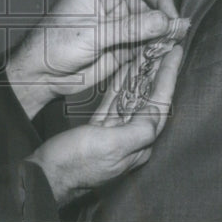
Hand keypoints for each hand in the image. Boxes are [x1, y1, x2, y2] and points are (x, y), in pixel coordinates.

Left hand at [7, 0, 179, 117]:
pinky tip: (159, 57)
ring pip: (148, 27)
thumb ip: (131, 28)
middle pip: (148, 5)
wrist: (40, 73)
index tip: (172, 14)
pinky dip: (152, 51)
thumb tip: (165, 21)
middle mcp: (110, 2)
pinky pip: (143, 45)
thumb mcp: (95, 34)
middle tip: (176, 36)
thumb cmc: (54, 45)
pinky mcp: (119, 45)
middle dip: (162, 20)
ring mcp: (116, 24)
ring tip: (170, 48)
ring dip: (159, 37)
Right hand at [26, 44, 182, 205]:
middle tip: (164, 46)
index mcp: (138, 143)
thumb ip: (137, 131)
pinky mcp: (99, 128)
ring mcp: (115, 132)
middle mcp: (130, 138)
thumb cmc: (76, 163)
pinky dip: (122, 84)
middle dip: (157, 71)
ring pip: (132, 96)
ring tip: (148, 51)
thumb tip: (157, 115)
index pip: (159, 104)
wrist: (46, 175)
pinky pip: (115, 101)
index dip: (168, 76)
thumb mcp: (110, 146)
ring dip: (141, 73)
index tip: (175, 53)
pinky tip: (125, 70)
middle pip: (149, 97)